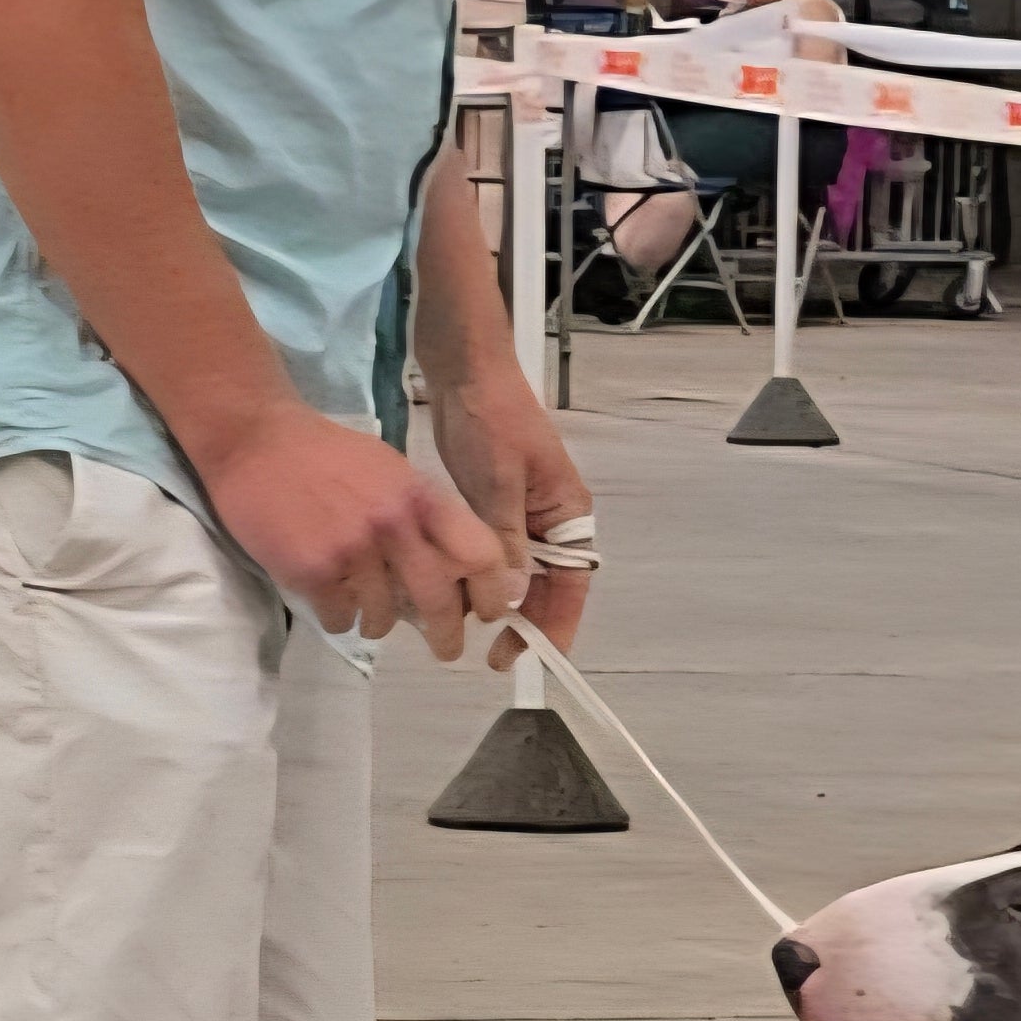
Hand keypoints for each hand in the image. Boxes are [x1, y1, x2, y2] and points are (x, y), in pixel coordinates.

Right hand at [193, 402, 518, 660]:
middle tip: (445, 649)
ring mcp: (352, 550)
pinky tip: (329, 598)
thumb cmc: (326, 455)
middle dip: (446, 636)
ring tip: (366, 610)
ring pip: (384, 617)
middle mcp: (394, 525)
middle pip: (439, 602)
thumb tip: (456, 570)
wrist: (253, 437)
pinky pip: (340, 618)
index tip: (489, 613)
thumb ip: (424, 516)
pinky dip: (338, 617)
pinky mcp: (313, 570)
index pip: (480, 554)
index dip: (493, 592)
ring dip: (378, 621)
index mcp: (420, 497)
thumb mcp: (390, 470)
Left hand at [425, 363, 596, 666]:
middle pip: (545, 588)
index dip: (551, 627)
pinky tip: (450, 588)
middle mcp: (551, 521)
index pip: (570, 587)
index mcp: (567, 515)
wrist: (463, 363)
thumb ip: (507, 543)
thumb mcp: (498, 482)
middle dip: (520, 621)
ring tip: (461, 624)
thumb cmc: (489, 415)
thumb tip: (511, 599)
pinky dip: (474, 573)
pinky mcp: (494, 503)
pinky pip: (491, 552)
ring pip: (516, 574)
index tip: (524, 657)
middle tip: (490, 653)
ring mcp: (522, 513)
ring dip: (493, 599)